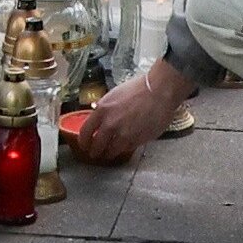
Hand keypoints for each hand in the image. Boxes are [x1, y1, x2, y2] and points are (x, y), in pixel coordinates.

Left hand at [61, 61, 190, 164]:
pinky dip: (124, 149)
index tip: (84, 145)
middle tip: (95, 154)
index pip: (85, 132)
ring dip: (109, 154)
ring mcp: (124, 134)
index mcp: (102, 110)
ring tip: (109, 154)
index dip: (83, 141)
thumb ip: (105, 109)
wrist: (159, 91)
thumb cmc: (138, 88)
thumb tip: (99, 117)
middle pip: (97, 145)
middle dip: (95, 152)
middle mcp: (110, 124)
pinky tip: (124, 147)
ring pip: (111, 151)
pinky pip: (127, 149)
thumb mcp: (114, 94)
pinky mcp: (137, 140)